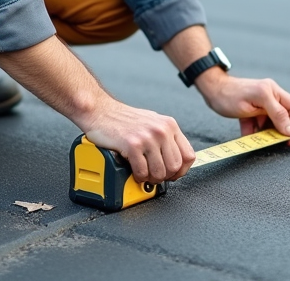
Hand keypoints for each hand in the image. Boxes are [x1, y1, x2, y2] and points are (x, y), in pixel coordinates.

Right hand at [80, 99, 196, 184]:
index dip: (182, 171)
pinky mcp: (132, 145)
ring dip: (150, 178)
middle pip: (175, 167)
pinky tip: (134, 170)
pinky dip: (138, 176)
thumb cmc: (124, 119)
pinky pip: (142, 171)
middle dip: (165, 176)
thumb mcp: (152, 123)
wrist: (101, 111)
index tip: (173, 175)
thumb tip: (175, 160)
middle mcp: (161, 130)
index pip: (189, 156)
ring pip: (160, 172)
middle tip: (154, 175)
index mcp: (169, 125)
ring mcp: (147, 137)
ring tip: (143, 173)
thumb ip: (166, 138)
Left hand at [195, 71, 289, 146]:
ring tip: (258, 139)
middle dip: (279, 130)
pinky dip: (253, 131)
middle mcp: (268, 96)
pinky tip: (248, 135)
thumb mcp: (256, 104)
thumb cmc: (230, 94)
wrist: (211, 91)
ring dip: (265, 132)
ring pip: (270, 122)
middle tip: (275, 141)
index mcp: (273, 91)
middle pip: (283, 116)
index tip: (288, 138)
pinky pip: (257, 124)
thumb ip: (276, 115)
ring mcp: (259, 103)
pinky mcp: (250, 110)